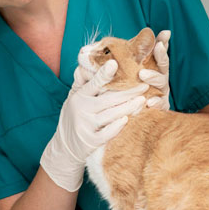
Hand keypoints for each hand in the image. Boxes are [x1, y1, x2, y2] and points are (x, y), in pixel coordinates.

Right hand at [41, 60, 148, 191]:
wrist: (64, 147)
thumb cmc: (73, 118)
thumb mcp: (73, 99)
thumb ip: (82, 83)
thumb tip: (88, 62)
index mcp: (79, 96)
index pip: (94, 83)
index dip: (104, 74)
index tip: (114, 63)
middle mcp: (82, 109)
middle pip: (109, 98)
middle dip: (129, 92)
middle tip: (144, 86)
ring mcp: (86, 125)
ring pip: (112, 114)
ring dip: (129, 107)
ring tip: (143, 100)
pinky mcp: (91, 141)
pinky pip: (107, 133)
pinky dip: (118, 126)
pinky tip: (127, 119)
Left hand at [138, 30, 170, 110]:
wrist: (139, 107)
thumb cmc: (137, 83)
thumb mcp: (137, 67)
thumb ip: (141, 52)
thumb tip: (155, 34)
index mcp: (157, 67)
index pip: (160, 55)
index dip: (162, 47)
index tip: (161, 39)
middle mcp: (162, 78)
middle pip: (163, 67)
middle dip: (159, 57)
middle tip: (151, 52)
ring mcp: (162, 91)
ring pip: (161, 83)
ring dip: (153, 78)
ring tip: (143, 74)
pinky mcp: (161, 106)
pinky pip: (160, 104)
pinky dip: (156, 103)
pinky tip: (150, 102)